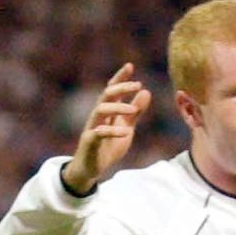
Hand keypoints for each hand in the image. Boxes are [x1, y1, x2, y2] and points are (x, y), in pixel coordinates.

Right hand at [62, 63, 151, 194]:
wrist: (91, 169)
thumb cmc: (108, 147)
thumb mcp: (126, 128)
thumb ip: (135, 112)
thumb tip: (146, 91)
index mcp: (107, 111)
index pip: (112, 89)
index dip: (120, 77)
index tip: (130, 66)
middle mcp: (98, 116)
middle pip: (106, 94)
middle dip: (121, 87)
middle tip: (137, 84)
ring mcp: (92, 127)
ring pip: (100, 109)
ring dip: (118, 107)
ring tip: (133, 110)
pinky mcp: (89, 142)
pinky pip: (98, 133)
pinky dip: (112, 131)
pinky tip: (125, 132)